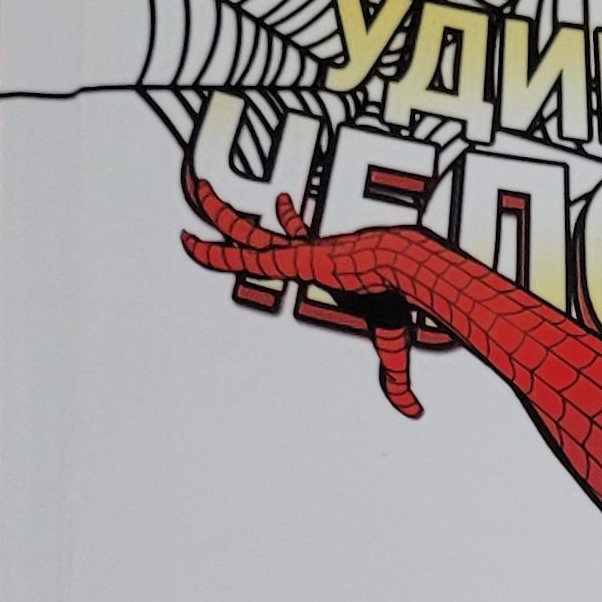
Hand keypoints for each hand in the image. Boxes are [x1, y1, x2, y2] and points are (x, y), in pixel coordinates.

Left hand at [181, 175, 436, 414]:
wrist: (403, 266)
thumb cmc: (398, 297)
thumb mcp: (393, 344)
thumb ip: (396, 380)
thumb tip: (415, 414)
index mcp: (324, 262)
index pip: (298, 237)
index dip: (289, 220)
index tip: (281, 201)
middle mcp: (303, 251)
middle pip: (259, 231)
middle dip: (234, 216)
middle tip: (211, 198)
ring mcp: (292, 252)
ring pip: (242, 231)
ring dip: (214, 209)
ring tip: (193, 187)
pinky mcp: (286, 260)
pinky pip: (237, 256)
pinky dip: (211, 253)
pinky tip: (186, 242)